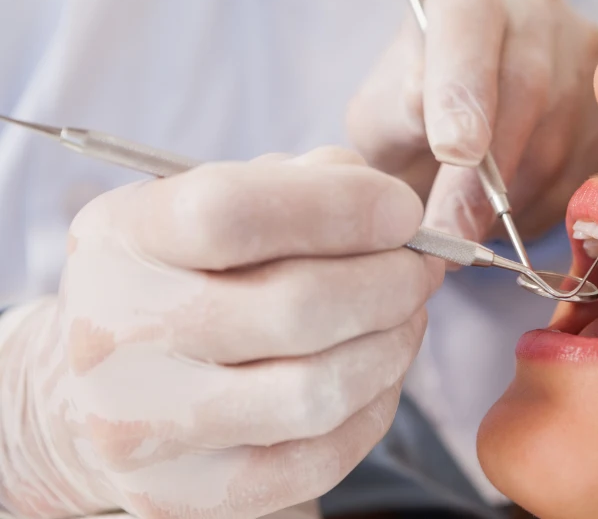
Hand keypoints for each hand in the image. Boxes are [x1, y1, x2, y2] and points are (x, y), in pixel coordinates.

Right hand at [0, 148, 442, 518]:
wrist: (101, 387)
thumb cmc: (184, 278)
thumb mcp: (214, 205)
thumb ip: (298, 186)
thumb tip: (390, 208)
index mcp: (120, 240)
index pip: (231, 213)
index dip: (341, 206)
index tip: (402, 210)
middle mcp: (115, 335)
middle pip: (294, 308)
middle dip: (391, 283)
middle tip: (421, 269)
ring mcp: (145, 427)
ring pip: (316, 393)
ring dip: (392, 347)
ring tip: (406, 318)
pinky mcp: (186, 494)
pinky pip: (318, 459)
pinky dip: (373, 411)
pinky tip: (377, 373)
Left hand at [348, 0, 597, 242]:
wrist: (458, 111)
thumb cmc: (410, 113)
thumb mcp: (381, 113)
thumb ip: (399, 116)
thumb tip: (445, 130)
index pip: (469, 28)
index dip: (464, 90)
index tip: (454, 152)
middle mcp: (534, 11)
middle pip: (528, 91)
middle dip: (486, 178)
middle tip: (452, 233)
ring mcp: (581, 54)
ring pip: (560, 138)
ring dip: (512, 200)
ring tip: (468, 223)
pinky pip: (586, 169)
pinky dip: (543, 207)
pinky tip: (508, 212)